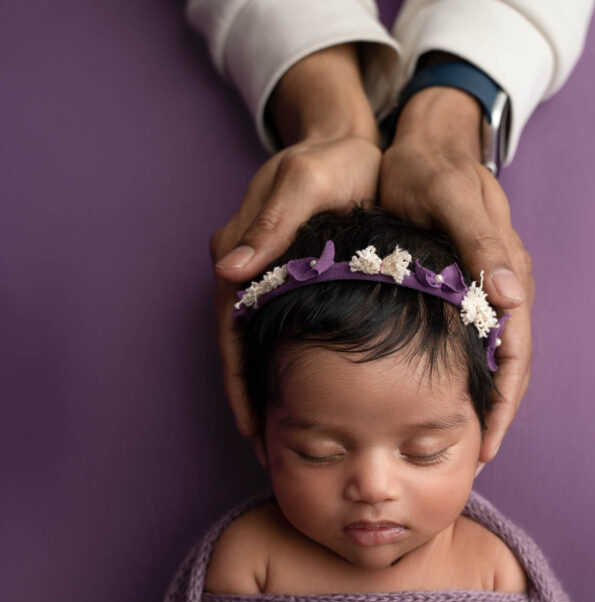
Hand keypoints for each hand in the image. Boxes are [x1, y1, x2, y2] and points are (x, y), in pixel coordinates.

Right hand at [210, 135, 380, 436]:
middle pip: (241, 350)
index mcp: (241, 254)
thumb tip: (227, 270)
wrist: (353, 143)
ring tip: (284, 440)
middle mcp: (247, 271)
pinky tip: (309, 402)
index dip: (239, 382)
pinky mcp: (292, 283)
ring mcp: (268, 280)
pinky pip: (285, 337)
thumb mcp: (305, 182)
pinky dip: (292, 371)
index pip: (231, 331)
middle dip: (250, 402)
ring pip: (261, 349)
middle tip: (266, 452)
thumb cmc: (333, 160)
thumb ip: (270, 224)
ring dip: (268, 394)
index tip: (251, 428)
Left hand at [380, 88, 534, 458]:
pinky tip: (443, 400)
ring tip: (463, 442)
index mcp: (507, 274)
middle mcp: (504, 288)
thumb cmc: (430, 169)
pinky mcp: (465, 289)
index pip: (515, 353)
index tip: (487, 442)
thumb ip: (482, 245)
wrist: (424, 142)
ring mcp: (487, 291)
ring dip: (483, 402)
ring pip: (493, 360)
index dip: (503, 402)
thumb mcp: (452, 199)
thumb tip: (512, 298)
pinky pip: (471, 344)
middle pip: (510, 367)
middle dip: (496, 414)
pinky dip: (462, 377)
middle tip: (476, 459)